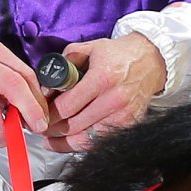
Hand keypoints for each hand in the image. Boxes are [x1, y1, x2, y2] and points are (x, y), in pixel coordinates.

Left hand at [43, 33, 166, 152]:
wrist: (151, 61)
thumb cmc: (119, 54)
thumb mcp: (89, 48)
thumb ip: (65, 62)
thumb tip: (47, 85)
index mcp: (102, 79)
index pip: (67, 106)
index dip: (48, 113)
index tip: (39, 114)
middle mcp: (113, 100)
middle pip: (73, 126)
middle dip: (52, 129)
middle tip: (41, 128)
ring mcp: (123, 115)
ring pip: (86, 139)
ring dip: (64, 142)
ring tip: (51, 140)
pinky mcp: (129, 124)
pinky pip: (100, 141)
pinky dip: (83, 143)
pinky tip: (70, 141)